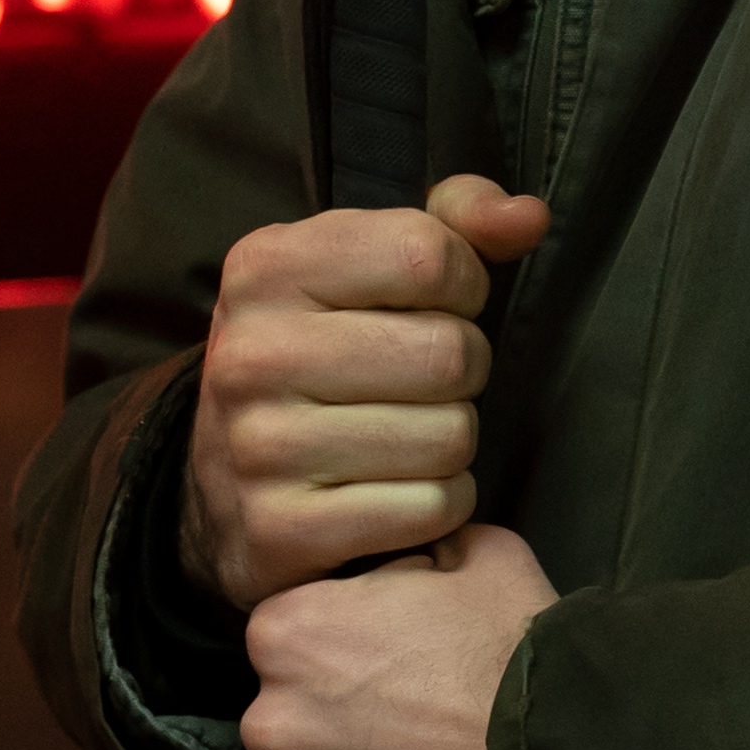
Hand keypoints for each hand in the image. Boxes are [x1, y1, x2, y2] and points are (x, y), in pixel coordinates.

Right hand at [183, 175, 548, 608]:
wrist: (221, 483)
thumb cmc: (320, 350)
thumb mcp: (363, 263)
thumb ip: (454, 220)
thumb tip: (528, 217)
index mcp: (266, 268)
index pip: (427, 256)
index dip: (462, 284)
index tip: (438, 305)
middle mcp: (251, 354)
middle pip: (449, 353)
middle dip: (464, 369)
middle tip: (425, 381)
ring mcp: (260, 448)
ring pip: (449, 436)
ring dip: (452, 440)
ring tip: (407, 433)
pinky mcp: (283, 531)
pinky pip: (430, 509)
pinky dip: (438, 504)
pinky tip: (396, 490)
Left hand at [244, 524, 556, 749]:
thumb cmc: (519, 663)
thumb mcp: (486, 557)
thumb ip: (424, 547)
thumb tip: (412, 560)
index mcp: (290, 633)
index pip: (291, 636)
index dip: (347, 647)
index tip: (395, 663)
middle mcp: (272, 721)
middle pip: (292, 718)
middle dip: (339, 723)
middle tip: (415, 727)